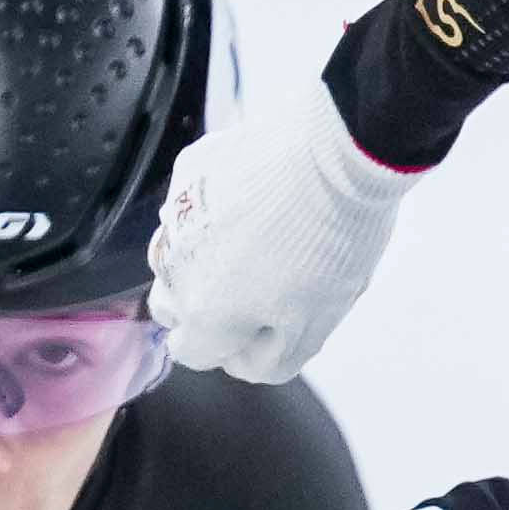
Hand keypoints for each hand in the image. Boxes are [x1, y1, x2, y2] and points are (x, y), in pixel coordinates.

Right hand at [144, 65, 412, 384]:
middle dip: (205, 304)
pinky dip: (215, 206)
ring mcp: (177, 212)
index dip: (228, 346)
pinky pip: (192, 201)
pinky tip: (259, 195)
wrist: (337, 146)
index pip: (191, 351)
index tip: (263, 326)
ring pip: (174, 252)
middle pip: (172, 304)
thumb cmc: (331, 239)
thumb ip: (270, 360)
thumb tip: (241, 362)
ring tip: (258, 237)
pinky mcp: (191, 167)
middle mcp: (174, 266)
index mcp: (204, 314)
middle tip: (259, 285)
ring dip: (204, 255)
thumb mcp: (316, 324)